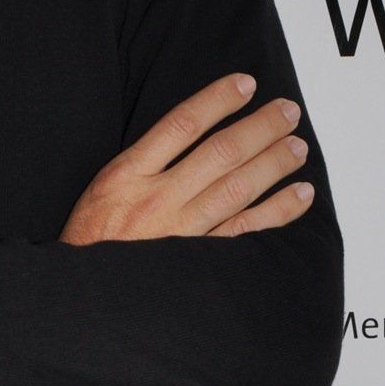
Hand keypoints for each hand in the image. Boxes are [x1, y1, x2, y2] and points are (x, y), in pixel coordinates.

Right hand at [60, 73, 312, 245]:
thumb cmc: (92, 243)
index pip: (181, 124)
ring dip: (274, 163)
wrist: (84, 302)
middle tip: (288, 112)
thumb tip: (193, 134)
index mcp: (126, 175)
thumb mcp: (101, 191)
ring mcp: (180, 232)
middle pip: (220, 153)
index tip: (246, 84)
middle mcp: (156, 200)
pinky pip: (246, 230)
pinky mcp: (198, 261)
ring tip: (298, 147)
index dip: (218, 100)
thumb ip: (142, 165)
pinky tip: (300, 195)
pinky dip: (278, 211)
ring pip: (238, 187)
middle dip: (260, 127)